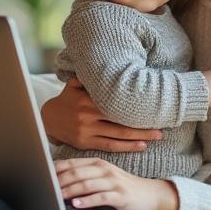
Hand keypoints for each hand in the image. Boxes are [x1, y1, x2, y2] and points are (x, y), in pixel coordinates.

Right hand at [41, 79, 162, 151]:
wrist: (47, 120)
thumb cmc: (67, 100)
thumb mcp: (74, 85)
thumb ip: (88, 77)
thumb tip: (105, 63)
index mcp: (87, 98)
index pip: (116, 101)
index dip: (135, 105)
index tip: (153, 105)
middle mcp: (87, 114)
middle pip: (121, 120)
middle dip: (143, 124)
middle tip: (163, 124)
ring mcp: (87, 130)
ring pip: (118, 135)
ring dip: (139, 137)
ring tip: (157, 136)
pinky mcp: (85, 143)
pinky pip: (109, 146)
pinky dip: (126, 146)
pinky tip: (141, 146)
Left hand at [55, 157, 178, 209]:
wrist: (150, 196)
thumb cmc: (121, 189)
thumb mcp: (102, 179)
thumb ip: (83, 179)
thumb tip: (56, 185)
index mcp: (97, 163)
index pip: (71, 164)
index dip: (54, 170)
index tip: (39, 176)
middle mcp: (104, 169)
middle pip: (76, 173)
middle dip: (58, 181)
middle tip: (44, 188)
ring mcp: (113, 181)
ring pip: (86, 184)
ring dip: (69, 191)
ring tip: (56, 196)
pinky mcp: (121, 195)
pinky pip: (101, 197)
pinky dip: (87, 201)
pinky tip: (76, 205)